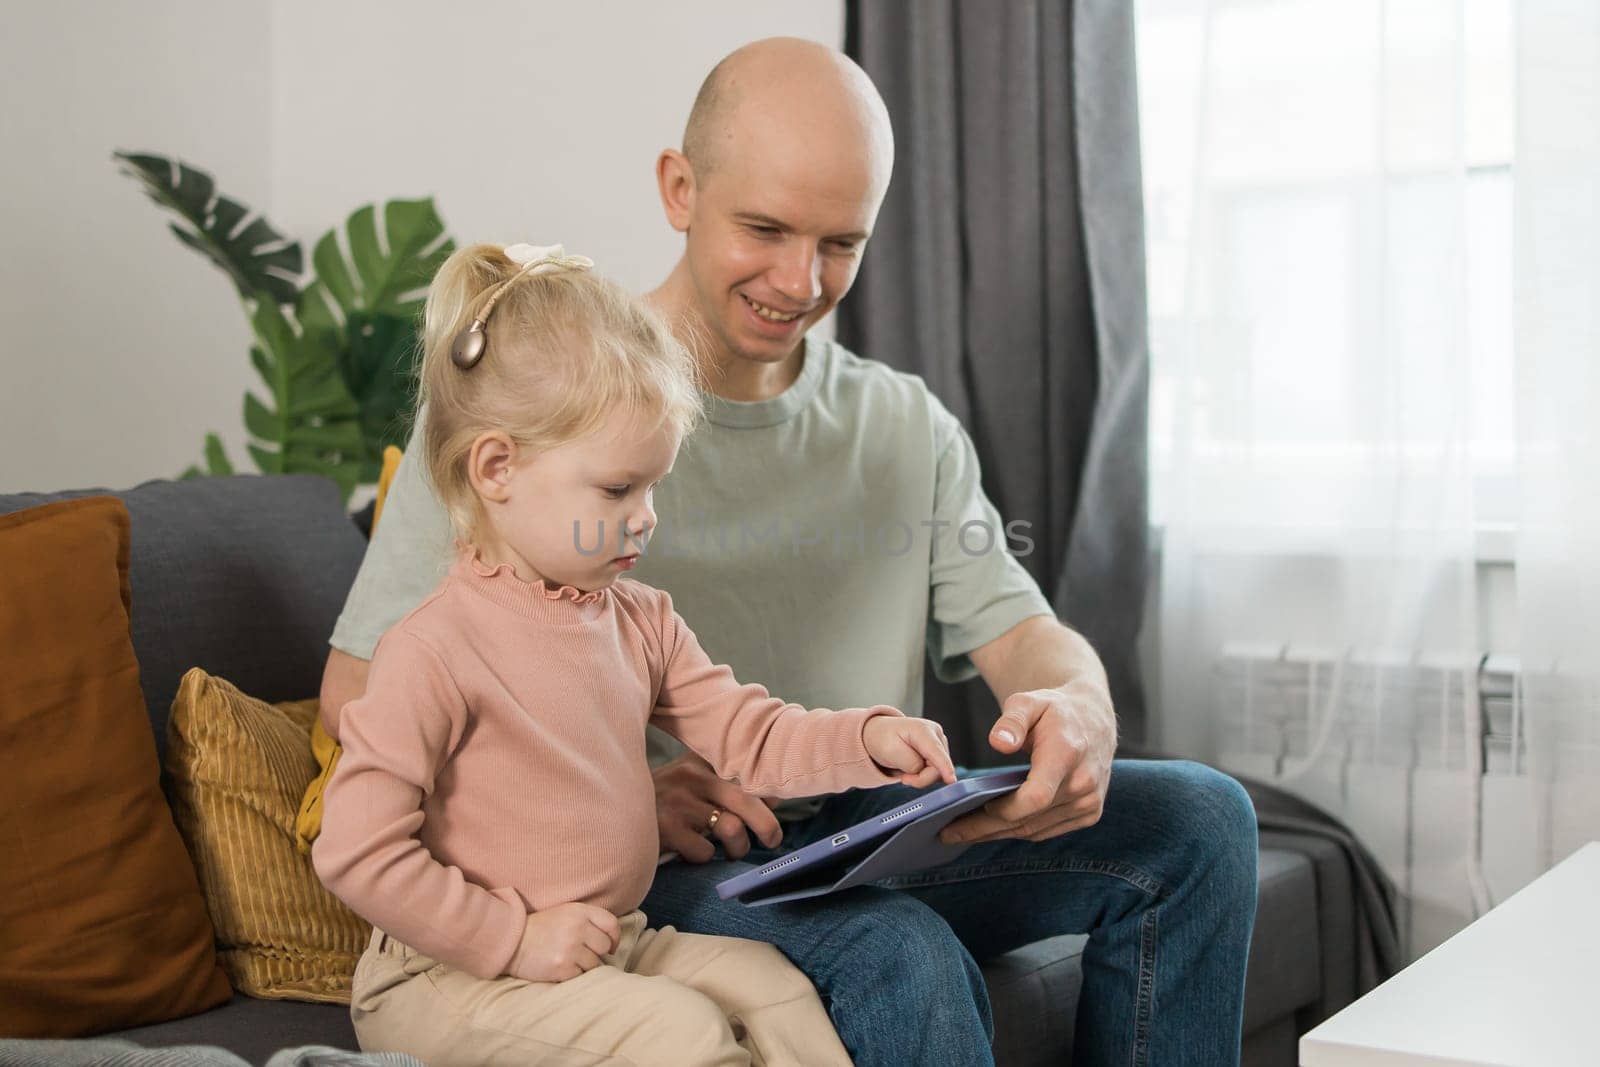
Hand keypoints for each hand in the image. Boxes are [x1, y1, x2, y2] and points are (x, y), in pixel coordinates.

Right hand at [507, 902, 621, 982]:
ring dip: (585, 965)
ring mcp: (570, 949)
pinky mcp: (562, 968)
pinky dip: (573, 974)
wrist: (511, 941)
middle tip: (582, 954)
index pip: (611, 924)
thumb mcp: (566, 913)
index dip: (614, 937)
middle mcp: (577, 928)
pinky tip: (561, 967)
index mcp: (579, 911)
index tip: (611, 946)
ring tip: (569, 960)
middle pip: (604, 946)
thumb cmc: (541, 928)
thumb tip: (612, 942)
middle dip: (597, 952)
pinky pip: (581, 976)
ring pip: (595, 964)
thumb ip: (588, 920)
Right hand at [654, 751, 783, 862]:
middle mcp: (690, 776)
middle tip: (774, 840)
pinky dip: (704, 857)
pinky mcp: (666, 829)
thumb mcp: (689, 784)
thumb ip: (725, 787)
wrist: (610, 811)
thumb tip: (773, 800)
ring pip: (731, 829)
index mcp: (699, 762)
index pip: (746, 772)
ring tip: (732, 851)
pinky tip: (690, 851)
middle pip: (747, 800)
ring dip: (738, 847)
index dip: (768, 793)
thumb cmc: (661, 802)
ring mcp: (678, 802)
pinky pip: (705, 851)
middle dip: (768, 825)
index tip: (775, 805)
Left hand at [862, 715, 956, 787]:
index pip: (936, 752)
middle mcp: (935, 733)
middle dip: (921, 777)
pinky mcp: (938, 752)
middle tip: (904, 777)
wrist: (880, 734)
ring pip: (938, 772)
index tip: (952, 781)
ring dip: (921, 776)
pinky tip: (913, 768)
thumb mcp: (890, 751)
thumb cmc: (883, 739)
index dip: (945, 768)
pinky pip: (936, 772)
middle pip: (938, 767)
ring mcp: (939, 742)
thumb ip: (910, 763)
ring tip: (906, 769)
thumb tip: (923, 769)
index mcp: (922, 729)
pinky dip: (923, 774)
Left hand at [940, 686, 1113, 844]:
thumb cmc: (1055, 709)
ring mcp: (1089, 803)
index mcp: (1067, 755)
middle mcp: (1083, 784)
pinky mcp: (1090, 813)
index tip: (972, 809)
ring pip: (1035, 830)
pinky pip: (1046, 830)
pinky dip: (1018, 831)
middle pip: (1028, 820)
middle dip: (984, 829)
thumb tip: (998, 743)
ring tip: (961, 832)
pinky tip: (991, 829)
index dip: (1003, 809)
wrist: (1094, 720)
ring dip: (997, 834)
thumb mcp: (1030, 701)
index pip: (1035, 796)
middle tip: (947, 832)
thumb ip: (1012, 720)